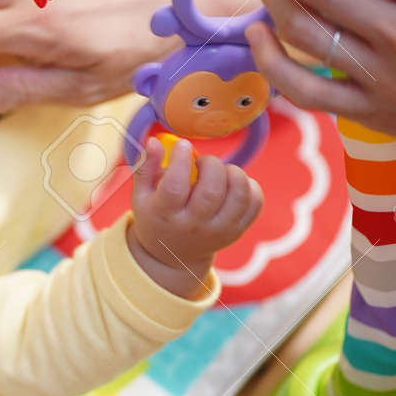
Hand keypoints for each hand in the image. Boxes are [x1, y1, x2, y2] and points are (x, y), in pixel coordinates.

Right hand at [126, 139, 261, 296]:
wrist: (173, 255)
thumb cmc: (156, 216)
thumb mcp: (141, 195)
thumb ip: (146, 167)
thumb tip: (154, 141)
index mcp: (165, 215)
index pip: (175, 187)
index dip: (181, 161)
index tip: (183, 145)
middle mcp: (194, 226)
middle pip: (212, 191)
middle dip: (211, 164)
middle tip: (203, 162)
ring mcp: (219, 231)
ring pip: (238, 195)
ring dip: (233, 172)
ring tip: (220, 172)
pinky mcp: (237, 231)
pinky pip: (254, 202)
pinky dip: (248, 185)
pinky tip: (231, 183)